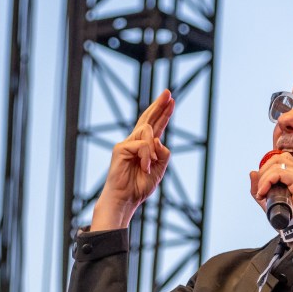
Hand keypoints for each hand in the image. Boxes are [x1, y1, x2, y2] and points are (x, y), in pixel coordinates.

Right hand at [91, 89, 174, 229]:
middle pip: (148, 119)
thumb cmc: (139, 187)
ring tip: (149, 167)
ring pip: (148, 131)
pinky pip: (142, 145)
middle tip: (169, 92)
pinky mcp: (120, 148)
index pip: (156, 126)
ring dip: (153, 150)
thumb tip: (160, 139)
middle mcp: (135, 142)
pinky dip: (147, 157)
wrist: (125, 199)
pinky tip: (144, 168)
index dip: (163, 114)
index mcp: (145, 148)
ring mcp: (127, 143)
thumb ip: (163, 155)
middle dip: (160, 105)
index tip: (171, 100)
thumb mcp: (159, 171)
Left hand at [249, 150, 292, 220]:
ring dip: (264, 178)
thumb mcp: (268, 200)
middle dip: (263, 171)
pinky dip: (268, 181)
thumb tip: (252, 172)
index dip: (266, 169)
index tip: (260, 187)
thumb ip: (259, 187)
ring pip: (278, 165)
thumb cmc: (285, 217)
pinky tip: (264, 192)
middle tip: (259, 189)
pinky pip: (280, 173)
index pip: (280, 159)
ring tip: (261, 192)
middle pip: (278, 158)